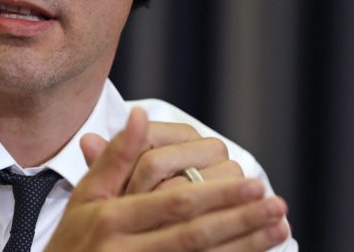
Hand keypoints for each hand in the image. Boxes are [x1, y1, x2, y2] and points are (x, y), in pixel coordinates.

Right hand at [45, 109, 288, 250]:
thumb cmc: (74, 239)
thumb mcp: (85, 195)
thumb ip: (115, 157)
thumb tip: (140, 115)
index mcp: (112, 218)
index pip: (174, 204)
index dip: (217, 195)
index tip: (252, 182)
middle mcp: (127, 250)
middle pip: (195, 235)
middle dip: (240, 220)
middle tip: (276, 204)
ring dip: (246, 246)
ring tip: (279, 228)